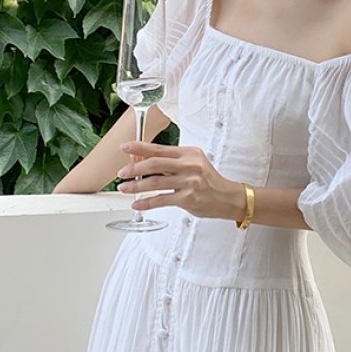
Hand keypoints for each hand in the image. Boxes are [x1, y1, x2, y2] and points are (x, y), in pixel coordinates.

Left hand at [117, 140, 246, 220]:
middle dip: (134, 168)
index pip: (159, 148)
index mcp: (189, 153)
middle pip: (155, 163)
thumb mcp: (194, 164)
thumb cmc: (209, 182)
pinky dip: (147, 202)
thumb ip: (172, 163)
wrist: (229, 198)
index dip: (139, 147)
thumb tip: (144, 162)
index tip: (125, 147)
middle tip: (122, 173)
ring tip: (124, 188)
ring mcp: (189, 182)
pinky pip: (162, 200)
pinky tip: (137, 204)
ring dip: (136, 186)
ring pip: (155, 182)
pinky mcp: (188, 199)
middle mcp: (189, 166)